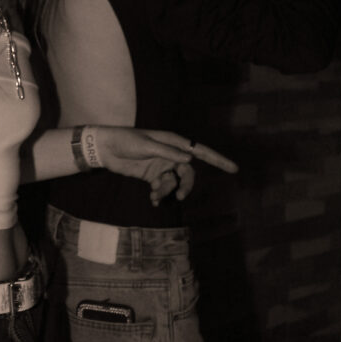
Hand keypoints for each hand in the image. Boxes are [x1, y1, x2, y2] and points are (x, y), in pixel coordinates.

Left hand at [93, 127, 237, 204]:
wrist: (106, 149)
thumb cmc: (126, 141)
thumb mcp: (147, 146)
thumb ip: (167, 153)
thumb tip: (189, 160)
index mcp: (173, 142)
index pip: (199, 150)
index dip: (218, 160)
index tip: (234, 169)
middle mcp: (170, 154)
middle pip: (188, 173)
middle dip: (185, 186)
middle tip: (179, 197)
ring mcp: (161, 165)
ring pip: (174, 182)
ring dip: (167, 191)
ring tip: (155, 195)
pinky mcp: (151, 175)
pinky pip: (162, 188)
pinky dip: (159, 195)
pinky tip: (152, 200)